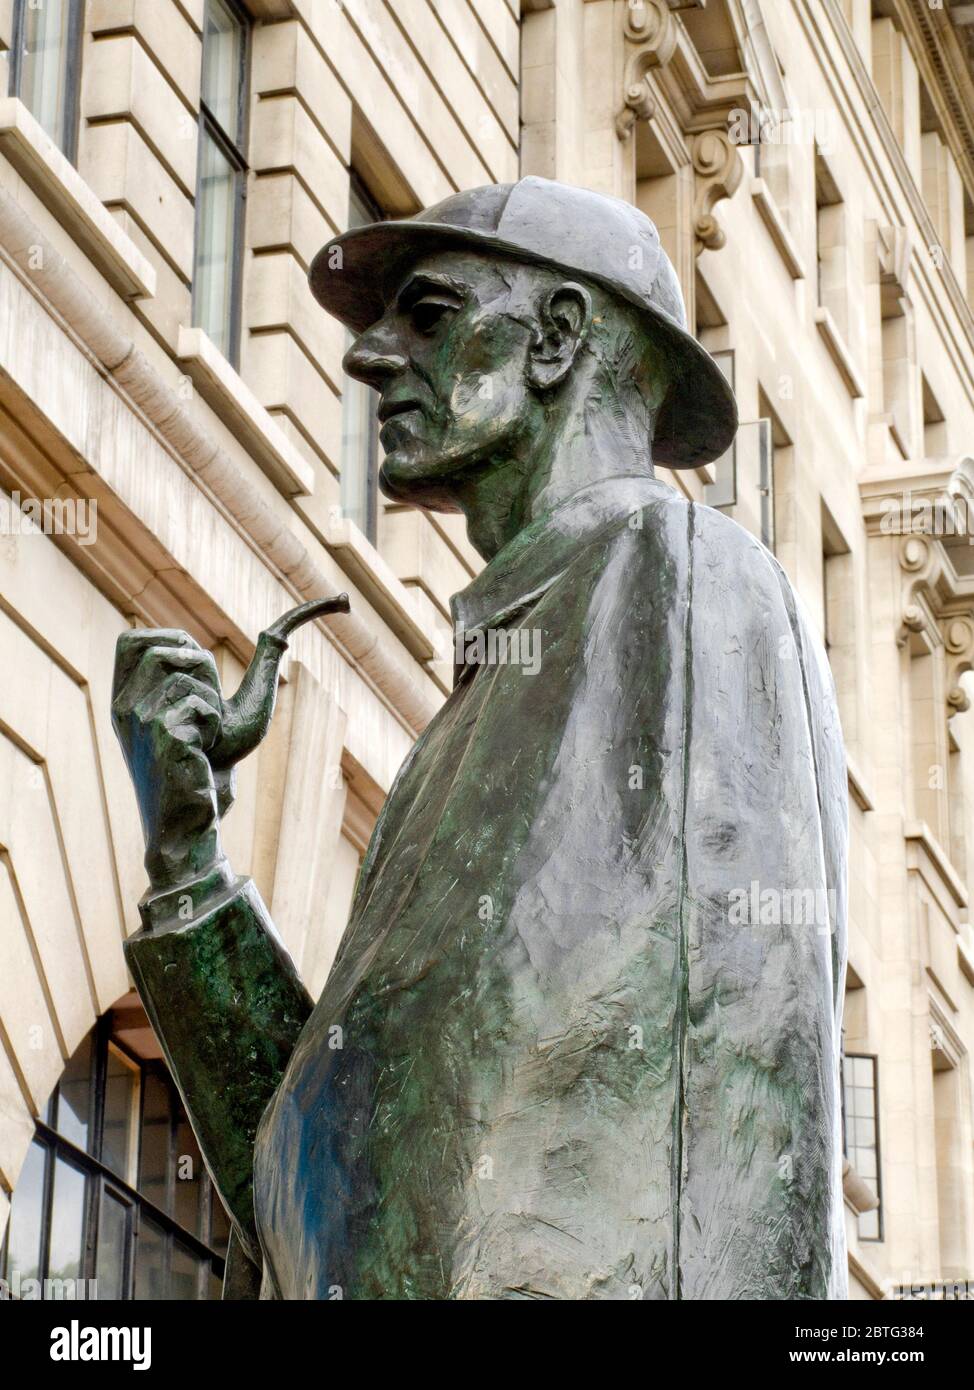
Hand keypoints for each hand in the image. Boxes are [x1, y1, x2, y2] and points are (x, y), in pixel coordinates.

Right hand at [111, 629, 234, 892]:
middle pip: (163, 649)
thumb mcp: (221, 706)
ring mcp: (137, 721)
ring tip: (204, 736)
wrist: (198, 817)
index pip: (132, 640)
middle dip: (199, 669)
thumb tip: (282, 632)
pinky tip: (204, 752)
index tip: (197, 673)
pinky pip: (201, 704)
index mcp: (127, 698)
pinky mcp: (159, 737)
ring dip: (211, 701)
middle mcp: (124, 706)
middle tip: (204, 711)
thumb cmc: (213, 765)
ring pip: (186, 674)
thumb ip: (242, 668)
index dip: (172, 643)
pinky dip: (215, 723)